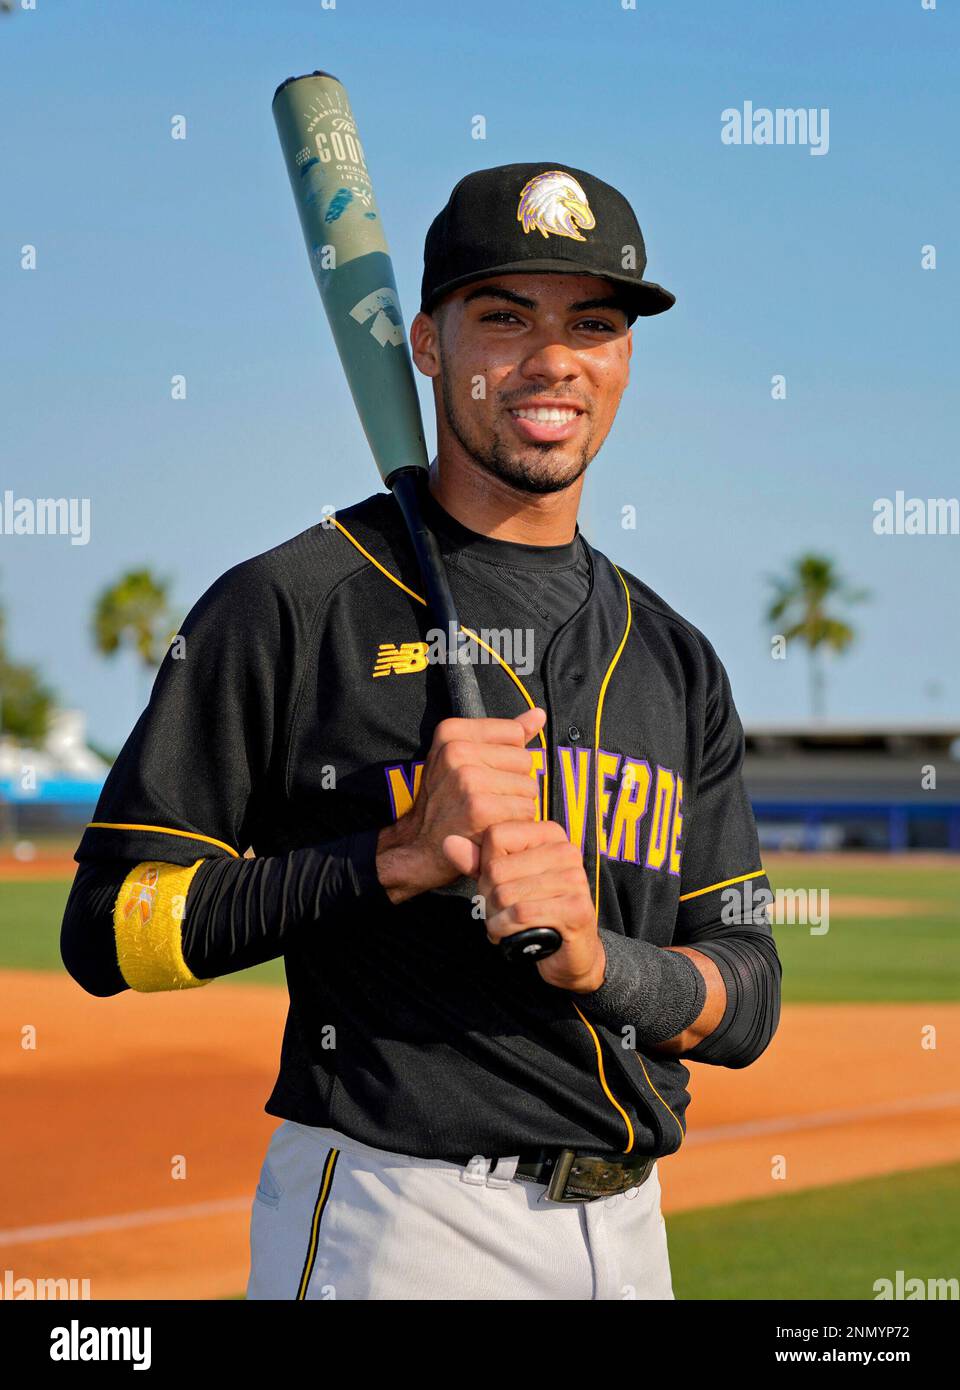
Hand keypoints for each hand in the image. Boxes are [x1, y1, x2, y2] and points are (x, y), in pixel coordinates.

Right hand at [375, 707, 544, 903]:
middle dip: (515, 783)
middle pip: (525, 761)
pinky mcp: (479, 808)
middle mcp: (456, 751)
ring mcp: (467, 779)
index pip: (514, 733)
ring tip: (490, 814)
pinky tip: (494, 828)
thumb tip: (539, 714)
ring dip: (518, 806)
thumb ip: (505, 736)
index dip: (508, 759)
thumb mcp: (465, 758)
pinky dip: (517, 824)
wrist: (420, 846)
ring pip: (528, 787)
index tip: (484, 775)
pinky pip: (526, 810)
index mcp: (451, 731)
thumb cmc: (447, 801)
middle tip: (488, 799)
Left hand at [472, 819, 605, 990]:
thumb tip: (448, 842)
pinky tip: (508, 935)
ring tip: (502, 924)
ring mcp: (574, 879)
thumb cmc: (533, 911)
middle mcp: (566, 851)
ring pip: (505, 893)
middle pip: (497, 868)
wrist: (570, 953)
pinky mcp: (576, 908)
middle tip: (496, 912)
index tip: (494, 885)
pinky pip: (521, 914)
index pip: (496, 835)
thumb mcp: (501, 881)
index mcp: (549, 834)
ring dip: (494, 917)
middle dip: (487, 897)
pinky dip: (505, 929)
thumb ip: (476, 861)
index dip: (484, 865)